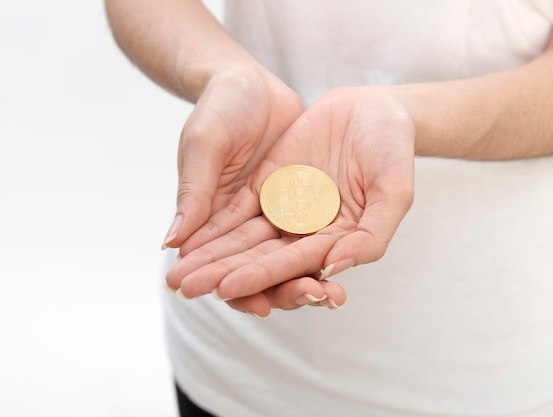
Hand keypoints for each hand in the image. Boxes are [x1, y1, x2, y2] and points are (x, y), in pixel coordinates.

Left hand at [167, 87, 415, 316]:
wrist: (374, 108)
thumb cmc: (393, 149)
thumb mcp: (394, 190)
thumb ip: (370, 235)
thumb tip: (332, 270)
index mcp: (335, 242)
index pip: (293, 266)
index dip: (260, 277)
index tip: (227, 288)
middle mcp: (305, 233)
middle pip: (258, 260)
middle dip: (221, 276)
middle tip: (184, 289)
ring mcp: (284, 211)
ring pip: (241, 240)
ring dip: (209, 258)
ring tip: (176, 275)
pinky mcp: (267, 187)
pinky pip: (235, 210)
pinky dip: (211, 226)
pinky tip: (186, 240)